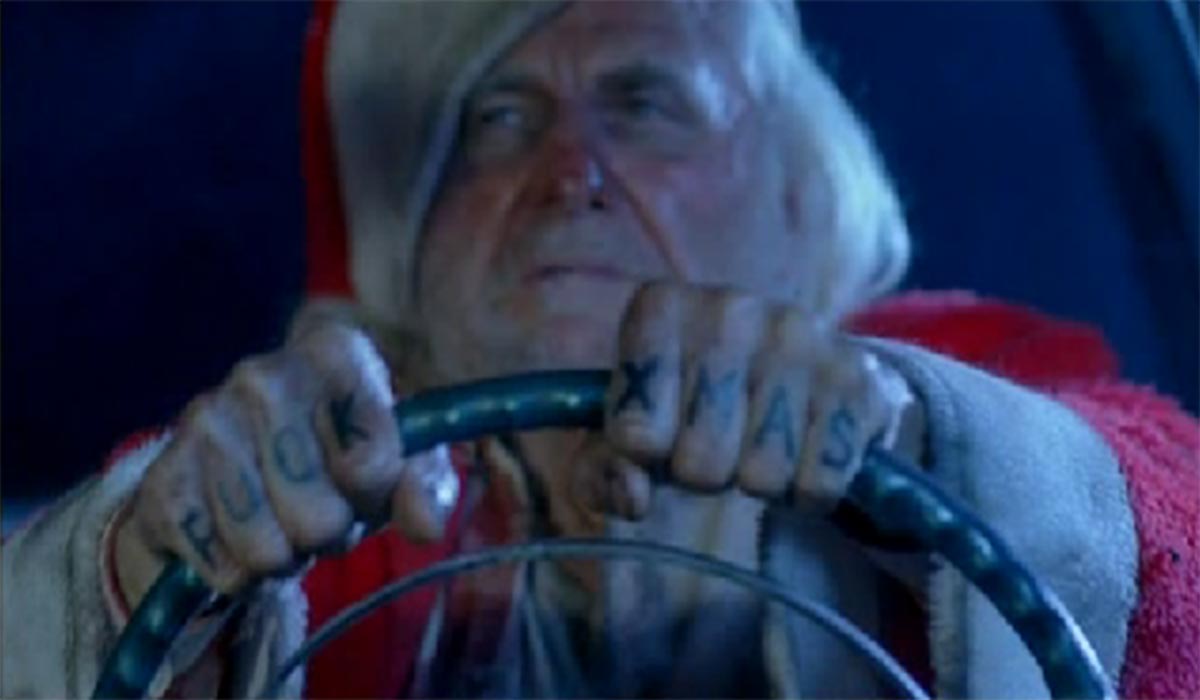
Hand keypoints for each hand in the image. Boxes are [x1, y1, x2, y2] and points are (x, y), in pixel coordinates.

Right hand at [115, 323, 459, 602]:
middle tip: (319, 510)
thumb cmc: (338, 458)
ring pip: (264, 548)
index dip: (377, 493)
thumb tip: (427, 525)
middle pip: (318, 515)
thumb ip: (424, 488)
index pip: (374, 464)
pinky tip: (234, 536)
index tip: (363, 478)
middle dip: (328, 532)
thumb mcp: (397, 465)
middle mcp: (262, 374)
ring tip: (280, 525)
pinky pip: (218, 565)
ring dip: (282, 557)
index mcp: (333, 352)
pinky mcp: (159, 478)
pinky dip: (235, 572)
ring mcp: (203, 422)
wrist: (244, 470)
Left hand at [586, 281, 917, 518]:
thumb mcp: (630, 427)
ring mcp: (799, 336)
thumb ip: (602, 470)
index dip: (646, 454)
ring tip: (760, 439)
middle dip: (703, 472)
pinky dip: (808, 490)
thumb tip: (632, 498)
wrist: (793, 362)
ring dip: (758, 481)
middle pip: (699, 463)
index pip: (635, 434)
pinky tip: (804, 448)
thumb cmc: (689, 399)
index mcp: (660, 307)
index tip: (660, 429)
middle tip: (717, 439)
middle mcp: (730, 308)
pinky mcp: (855, 376)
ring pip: (761, 477)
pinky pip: (819, 484)